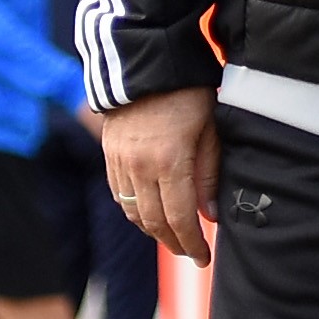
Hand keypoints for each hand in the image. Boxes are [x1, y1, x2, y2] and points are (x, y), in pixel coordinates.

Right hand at [99, 88, 219, 264]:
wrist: (145, 60)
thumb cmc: (186, 91)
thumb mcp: (209, 129)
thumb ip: (209, 174)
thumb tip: (209, 215)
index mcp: (169, 162)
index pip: (179, 219)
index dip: (192, 243)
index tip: (204, 258)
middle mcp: (139, 167)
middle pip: (154, 222)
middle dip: (174, 243)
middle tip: (191, 254)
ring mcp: (120, 161)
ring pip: (134, 212)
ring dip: (153, 231)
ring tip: (173, 238)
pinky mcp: (109, 153)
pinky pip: (120, 194)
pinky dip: (135, 211)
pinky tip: (150, 213)